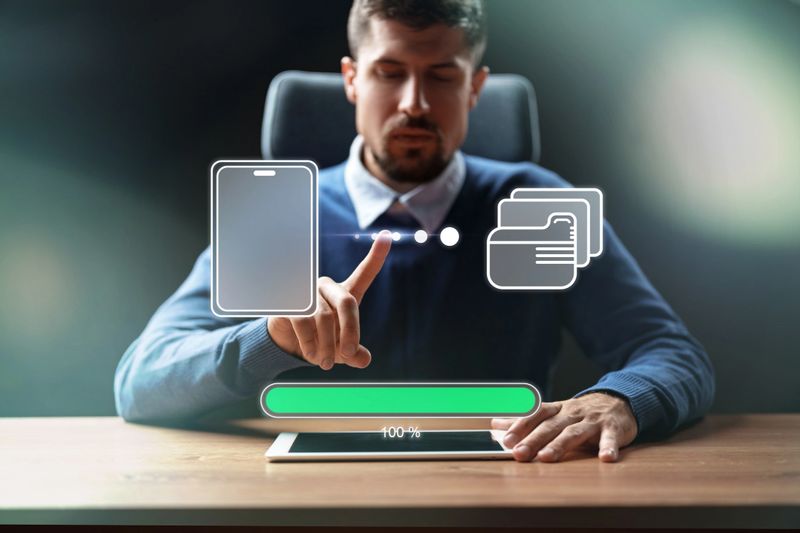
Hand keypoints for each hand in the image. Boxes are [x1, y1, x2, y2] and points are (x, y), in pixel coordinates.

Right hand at [267, 230, 391, 369]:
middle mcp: (328, 288)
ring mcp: (307, 292)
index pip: (364, 272)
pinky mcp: (289, 301)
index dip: (376, 255)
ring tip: (326, 362)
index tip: (387, 236)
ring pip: (323, 317)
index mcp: (345, 294)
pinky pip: (303, 321)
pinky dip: (310, 342)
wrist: (287, 345)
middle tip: (348, 354)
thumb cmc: (321, 342)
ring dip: (326, 344)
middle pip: (347, 302)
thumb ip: (354, 354)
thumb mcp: (340, 351)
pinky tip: (312, 354)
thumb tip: (364, 359)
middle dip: (350, 332)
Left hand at [491, 392, 637, 462]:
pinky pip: (610, 438)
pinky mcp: (613, 429)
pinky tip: (605, 458)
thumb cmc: (580, 413)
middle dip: (533, 440)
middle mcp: (572, 413)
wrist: (618, 402)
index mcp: (557, 409)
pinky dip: (608, 447)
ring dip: (559, 445)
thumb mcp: (553, 413)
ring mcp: (592, 420)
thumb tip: (495, 424)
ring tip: (546, 458)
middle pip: (550, 426)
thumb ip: (526, 421)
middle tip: (519, 454)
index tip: (505, 439)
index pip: (535, 415)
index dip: (520, 425)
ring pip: (573, 432)